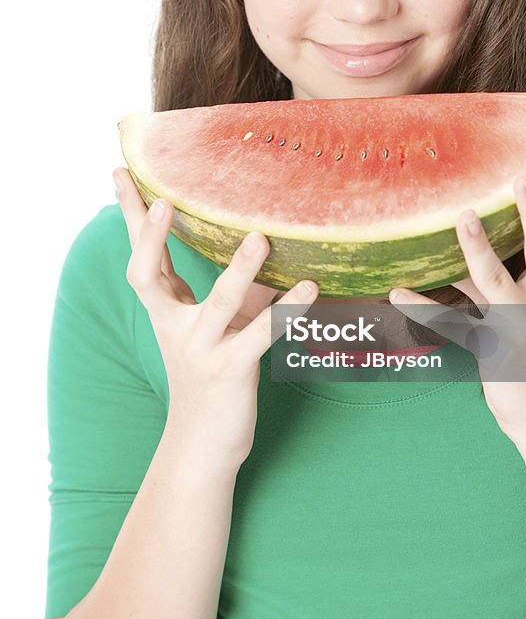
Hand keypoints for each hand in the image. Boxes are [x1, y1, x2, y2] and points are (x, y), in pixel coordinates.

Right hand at [113, 167, 317, 468]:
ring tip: (260, 237)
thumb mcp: (207, 325)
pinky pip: (262, 336)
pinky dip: (287, 311)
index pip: (141, 255)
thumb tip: (255, 238)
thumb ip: (222, 286)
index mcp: (165, 311)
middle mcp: (174, 328)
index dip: (131, 216)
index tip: (121, 173)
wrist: (202, 445)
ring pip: (218, 303)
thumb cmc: (209, 373)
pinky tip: (309, 289)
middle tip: (161, 201)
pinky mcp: (232, 372)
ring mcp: (201, 350)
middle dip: (151, 238)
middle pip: (149, 277)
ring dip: (240, 270)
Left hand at [388, 140, 525, 449]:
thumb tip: (482, 217)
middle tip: (523, 176)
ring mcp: (519, 322)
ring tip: (461, 218)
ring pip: (495, 280)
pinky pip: (453, 325)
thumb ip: (514, 262)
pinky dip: (422, 308)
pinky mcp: (492, 348)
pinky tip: (396, 293)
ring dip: (478, 250)